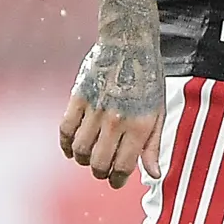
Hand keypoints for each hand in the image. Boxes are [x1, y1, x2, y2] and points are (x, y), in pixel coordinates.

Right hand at [61, 40, 166, 187]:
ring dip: (83, 159)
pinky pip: (65, 130)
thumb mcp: (158, 112)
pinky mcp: (78, 98)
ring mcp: (95, 109)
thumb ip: (154, 145)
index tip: (116, 181)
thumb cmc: (148, 79)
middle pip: (99, 163)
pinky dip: (65, 144)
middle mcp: (116, 120)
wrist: (129, 43)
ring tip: (90, 157)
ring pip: (80, 150)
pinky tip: (71, 147)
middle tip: (103, 170)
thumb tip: (155, 174)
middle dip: (101, 172)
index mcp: (139, 125)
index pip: (122, 167)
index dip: (117, 180)